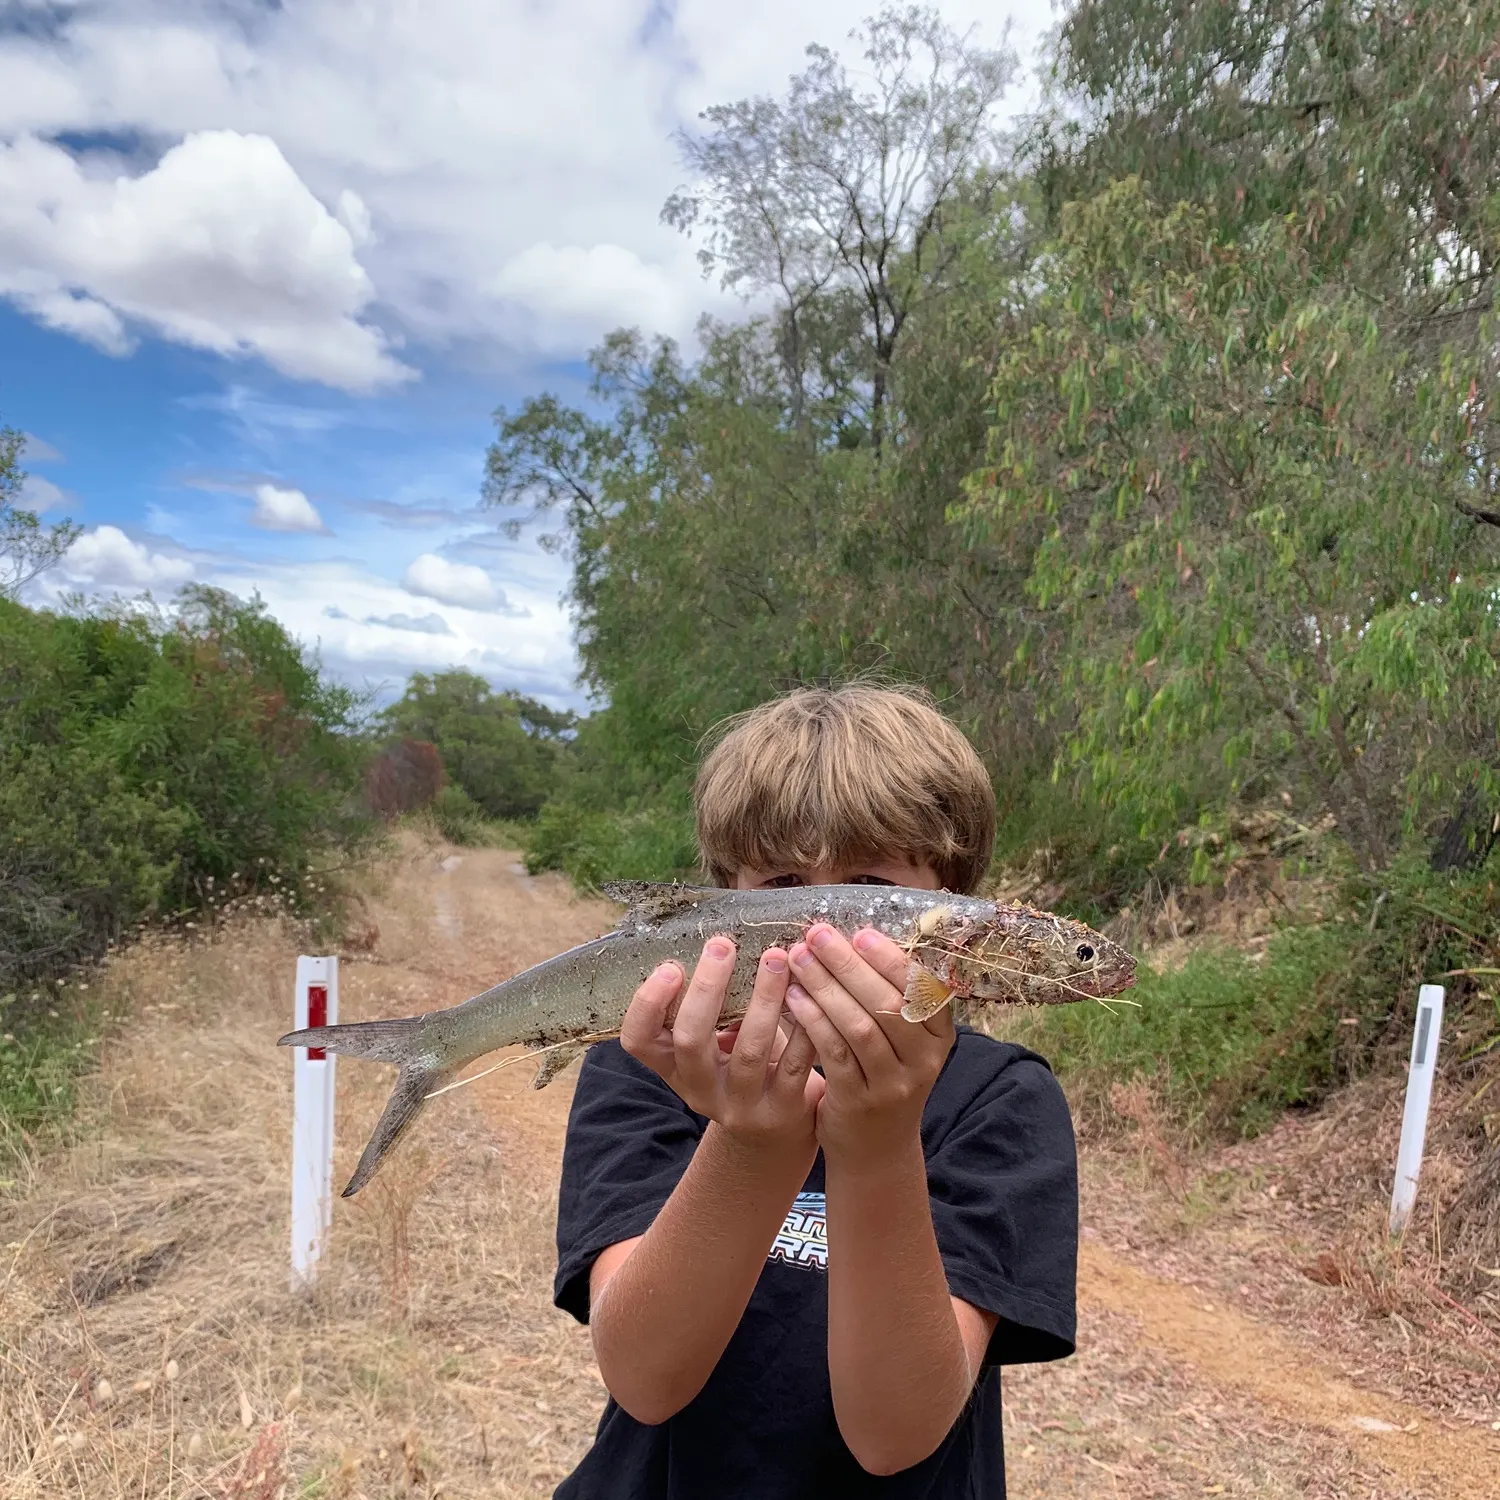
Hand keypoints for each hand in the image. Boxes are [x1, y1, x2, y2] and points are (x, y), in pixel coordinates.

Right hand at [620, 937, 824, 1155]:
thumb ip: (710, 1006)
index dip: (647, 1004)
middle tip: (723, 944)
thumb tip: (718, 937)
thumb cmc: (741, 1067)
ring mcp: (741, 1105)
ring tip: (777, 957)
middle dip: (707, 987)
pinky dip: (805, 1026)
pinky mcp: (783, 1110)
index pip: (638, 1040)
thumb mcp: (712, 1046)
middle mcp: (700, 1089)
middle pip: (690, 1040)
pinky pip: (795, 1064)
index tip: (670, 966)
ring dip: (764, 997)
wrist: (774, 1135)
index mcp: (673, 1067)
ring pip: (749, 1049)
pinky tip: (811, 994)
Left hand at [784, 924, 954, 1170]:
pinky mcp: (858, 1101)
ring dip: (826, 987)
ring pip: (860, 1027)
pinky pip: (834, 1053)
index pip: (922, 989)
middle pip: (888, 1004)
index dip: (891, 959)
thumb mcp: (903, 1042)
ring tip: (798, 959)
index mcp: (939, 1035)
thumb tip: (850, 938)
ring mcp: (893, 1084)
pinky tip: (792, 997)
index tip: (859, 933)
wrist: (875, 1149)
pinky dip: (813, 1020)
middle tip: (817, 936)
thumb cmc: (883, 1076)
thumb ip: (889, 998)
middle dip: (849, 965)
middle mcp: (923, 1060)